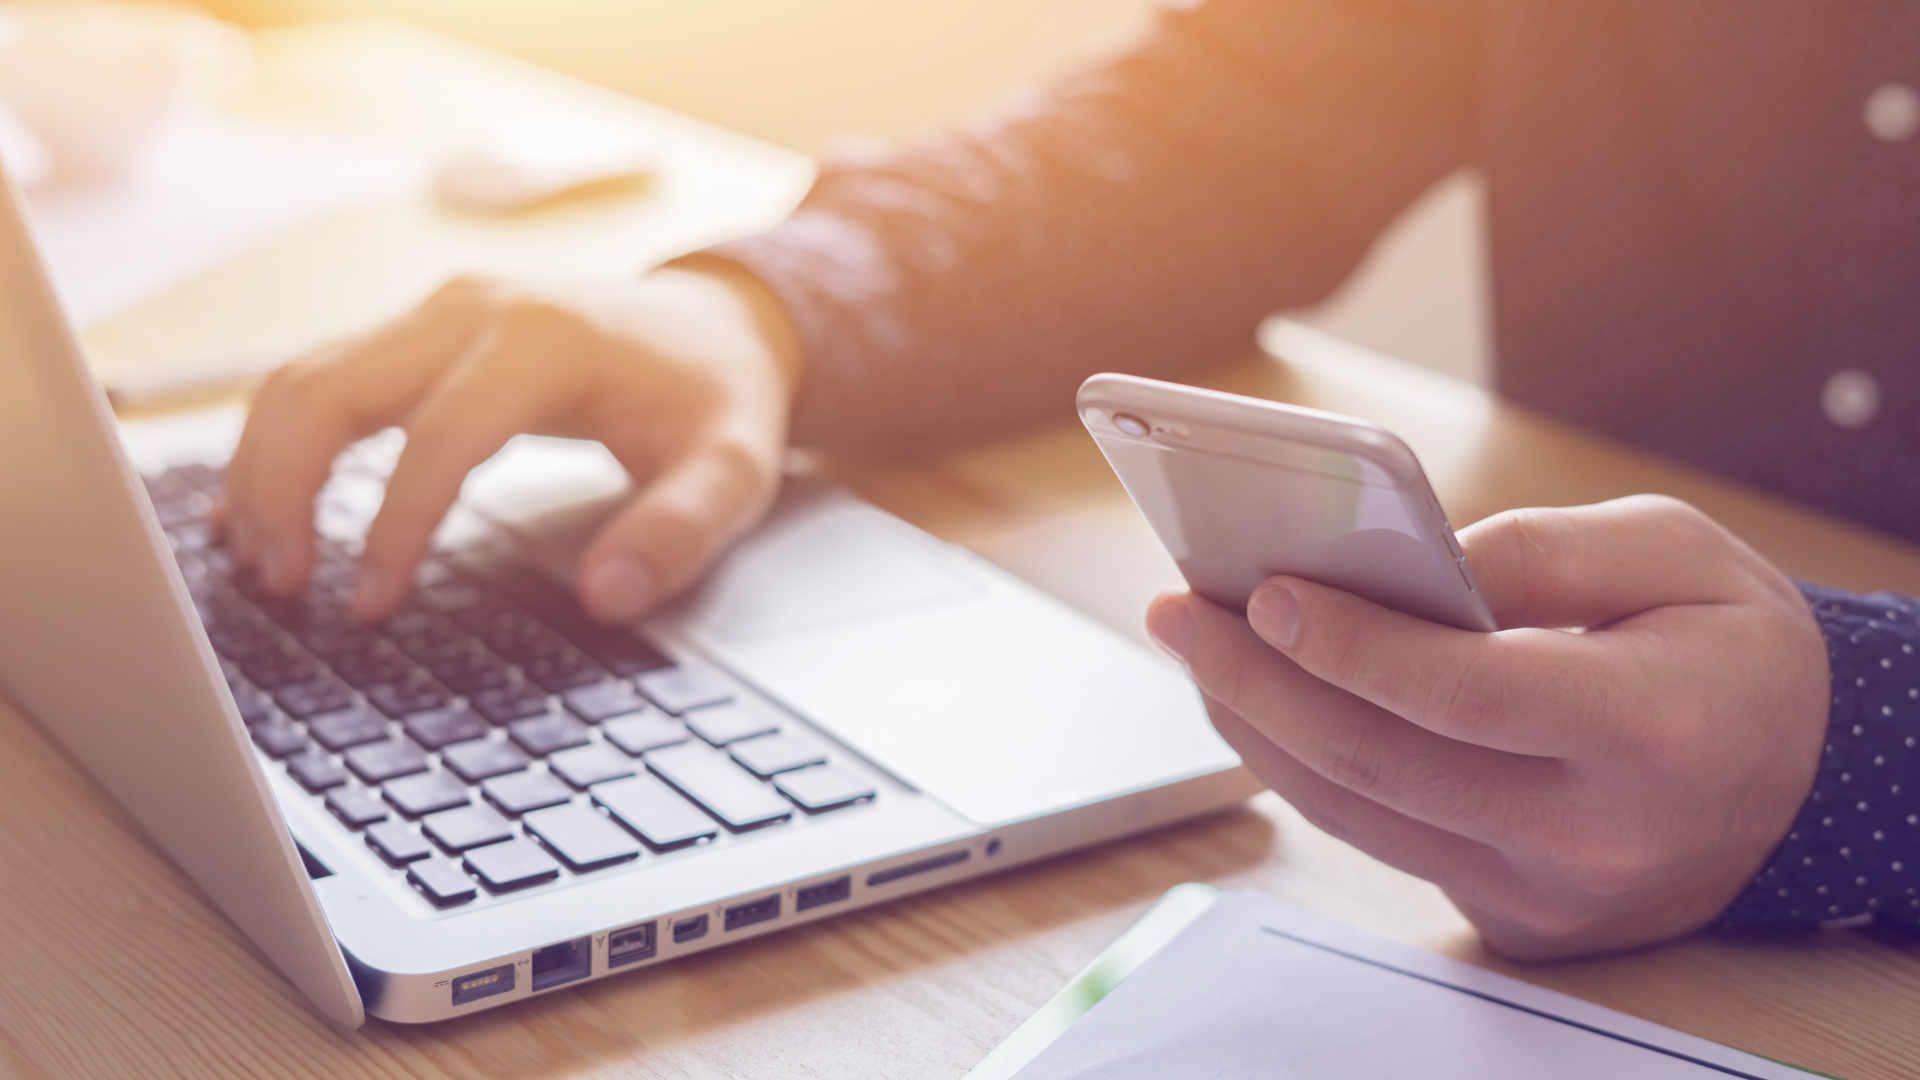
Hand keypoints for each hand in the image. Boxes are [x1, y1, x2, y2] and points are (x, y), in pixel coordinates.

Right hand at [218, 263, 801, 622]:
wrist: (718, 323)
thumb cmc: (717, 398)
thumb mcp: (733, 470)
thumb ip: (680, 532)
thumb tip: (607, 598)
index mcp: (545, 339)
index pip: (439, 436)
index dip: (394, 526)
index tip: (370, 605)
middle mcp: (473, 308)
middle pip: (332, 387)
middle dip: (286, 488)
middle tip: (280, 586)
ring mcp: (437, 313)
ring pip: (306, 378)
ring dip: (265, 468)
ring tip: (259, 563)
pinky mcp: (419, 332)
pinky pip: (321, 379)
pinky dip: (278, 443)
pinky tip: (256, 510)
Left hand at [1147, 495, 1829, 958]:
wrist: (1800, 780)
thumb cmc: (1733, 648)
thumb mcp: (1676, 552)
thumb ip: (1538, 548)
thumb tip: (1396, 565)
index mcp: (1654, 729)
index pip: (1466, 693)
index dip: (1351, 643)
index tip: (1262, 592)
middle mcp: (1597, 834)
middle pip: (1381, 762)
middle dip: (1257, 680)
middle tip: (1179, 611)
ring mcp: (1550, 894)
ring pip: (1359, 813)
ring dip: (1256, 728)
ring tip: (1198, 650)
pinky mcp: (1515, 920)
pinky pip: (1382, 840)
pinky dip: (1308, 771)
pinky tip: (1264, 705)